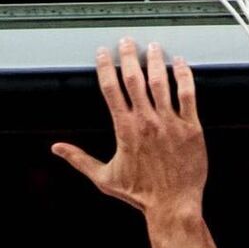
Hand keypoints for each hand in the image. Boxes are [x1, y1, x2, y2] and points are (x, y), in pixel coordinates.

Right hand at [52, 38, 205, 213]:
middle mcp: (146, 121)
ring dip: (155, 60)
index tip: (103, 54)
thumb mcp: (104, 178)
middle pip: (135, 78)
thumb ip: (79, 160)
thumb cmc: (141, 194)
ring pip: (161, 81)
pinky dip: (183, 76)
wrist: (173, 205)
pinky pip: (188, 94)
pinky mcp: (190, 127)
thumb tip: (57, 149)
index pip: (111, 89)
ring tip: (153, 47)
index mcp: (125, 129)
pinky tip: (179, 64)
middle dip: (129, 56)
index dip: (105, 67)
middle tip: (127, 42)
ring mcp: (170, 122)